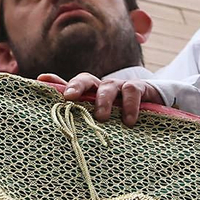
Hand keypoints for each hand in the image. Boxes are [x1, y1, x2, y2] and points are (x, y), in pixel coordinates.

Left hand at [37, 72, 162, 125]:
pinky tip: (128, 120)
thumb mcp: (100, 116)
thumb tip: (52, 106)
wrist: (156, 108)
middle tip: (70, 98)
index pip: (72, 85)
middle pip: (87, 79)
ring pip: (109, 86)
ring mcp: (121, 86)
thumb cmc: (122, 113)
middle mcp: (103, 87)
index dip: (58, 82)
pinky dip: (129, 105)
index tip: (43, 82)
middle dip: (77, 86)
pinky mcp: (141, 88)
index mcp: (91, 93)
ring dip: (103, 100)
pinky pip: (132, 91)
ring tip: (101, 117)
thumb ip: (79, 112)